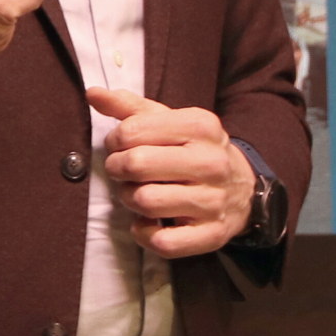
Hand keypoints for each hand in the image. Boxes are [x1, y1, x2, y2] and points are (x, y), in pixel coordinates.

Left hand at [89, 87, 253, 258]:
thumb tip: (93, 93)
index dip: (114, 140)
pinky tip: (146, 223)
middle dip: (117, 169)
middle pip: (136, 165)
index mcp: (200, 126)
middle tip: (121, 171)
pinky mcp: (211, 235)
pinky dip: (144, 234)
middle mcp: (210, 162)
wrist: (243, 189)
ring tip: (135, 193)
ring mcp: (213, 201)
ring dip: (129, 199)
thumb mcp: (170, 122)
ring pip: (145, 202)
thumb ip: (130, 108)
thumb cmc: (194, 150)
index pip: (132, 131)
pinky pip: (163, 242)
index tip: (118, 146)